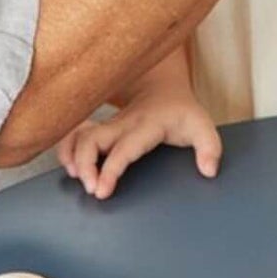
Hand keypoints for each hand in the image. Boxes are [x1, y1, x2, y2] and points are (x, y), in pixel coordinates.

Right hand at [57, 80, 222, 199]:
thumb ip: (210, 148)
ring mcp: (108, 123)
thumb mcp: (203, 127)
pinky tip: (69, 165)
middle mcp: (122, 123)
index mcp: (146, 125)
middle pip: (92, 139)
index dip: (110, 169)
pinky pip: (74, 132)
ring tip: (75, 177)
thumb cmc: (180, 112)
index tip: (101, 190)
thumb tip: (209, 171)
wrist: (162, 87)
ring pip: (79, 134)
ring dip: (71, 155)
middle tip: (90, 189)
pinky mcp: (99, 125)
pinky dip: (66, 148)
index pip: (123, 148)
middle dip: (84, 164)